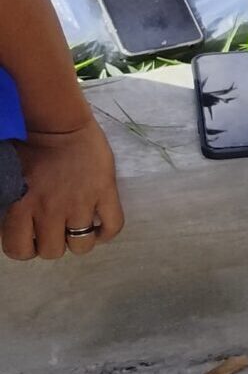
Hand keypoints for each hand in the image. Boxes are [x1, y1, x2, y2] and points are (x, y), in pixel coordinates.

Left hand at [3, 120, 124, 261]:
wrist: (59, 122)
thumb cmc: (28, 146)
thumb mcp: (9, 178)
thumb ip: (11, 202)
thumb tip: (15, 219)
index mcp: (21, 206)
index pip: (19, 250)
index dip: (26, 248)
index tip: (32, 237)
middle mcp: (50, 210)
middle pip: (52, 252)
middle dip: (53, 244)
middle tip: (55, 230)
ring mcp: (80, 203)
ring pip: (81, 246)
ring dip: (79, 240)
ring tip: (78, 227)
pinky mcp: (105, 192)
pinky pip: (112, 226)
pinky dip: (106, 233)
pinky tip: (99, 227)